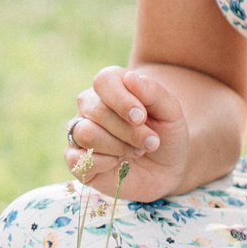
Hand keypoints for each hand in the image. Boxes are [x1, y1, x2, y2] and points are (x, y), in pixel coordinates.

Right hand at [63, 66, 190, 201]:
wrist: (166, 169)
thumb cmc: (166, 135)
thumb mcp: (171, 112)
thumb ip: (153, 92)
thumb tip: (130, 77)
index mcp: (111, 87)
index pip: (104, 81)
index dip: (122, 100)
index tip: (141, 118)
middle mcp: (90, 107)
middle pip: (97, 110)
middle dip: (129, 131)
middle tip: (151, 142)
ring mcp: (79, 132)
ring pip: (86, 134)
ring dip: (118, 147)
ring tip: (136, 151)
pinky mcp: (75, 160)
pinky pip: (76, 158)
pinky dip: (104, 163)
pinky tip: (119, 163)